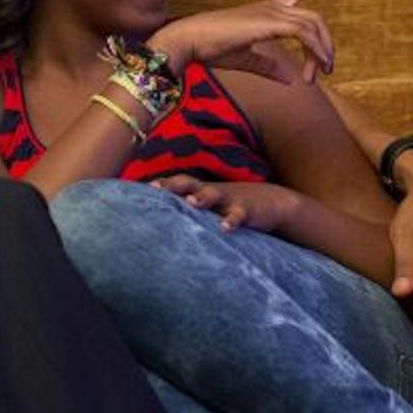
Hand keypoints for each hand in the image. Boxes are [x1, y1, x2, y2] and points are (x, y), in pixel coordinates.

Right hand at [147, 0, 339, 82]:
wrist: (190, 41)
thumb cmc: (210, 48)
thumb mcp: (246, 59)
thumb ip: (268, 66)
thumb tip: (290, 79)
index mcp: (266, 11)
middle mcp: (272, 7)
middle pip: (314, 19)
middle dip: (326, 43)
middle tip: (328, 69)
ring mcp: (271, 12)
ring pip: (313, 25)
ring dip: (323, 51)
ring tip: (322, 73)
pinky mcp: (270, 22)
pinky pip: (304, 33)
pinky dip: (315, 50)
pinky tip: (317, 67)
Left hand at [153, 176, 303, 234]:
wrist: (274, 202)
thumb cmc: (233, 206)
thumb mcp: (213, 206)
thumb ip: (191, 212)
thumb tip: (163, 223)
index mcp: (202, 191)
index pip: (177, 184)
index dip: (160, 185)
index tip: (139, 188)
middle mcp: (212, 192)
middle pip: (189, 184)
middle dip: (173, 186)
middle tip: (155, 189)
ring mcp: (230, 199)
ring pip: (213, 195)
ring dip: (201, 198)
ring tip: (190, 203)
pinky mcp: (248, 210)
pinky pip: (238, 215)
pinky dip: (231, 220)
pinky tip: (224, 229)